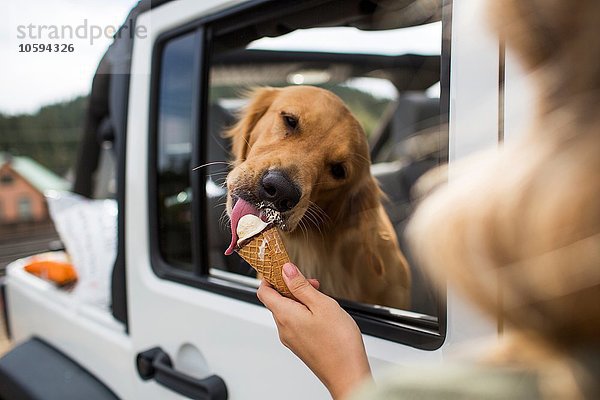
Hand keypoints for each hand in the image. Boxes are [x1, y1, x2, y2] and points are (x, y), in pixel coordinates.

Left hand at [257, 263, 371, 398]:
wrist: (348, 374)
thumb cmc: (338, 343)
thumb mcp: (321, 304)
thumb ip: (301, 286)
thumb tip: (285, 270)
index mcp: (285, 315)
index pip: (263, 291)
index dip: (271, 276)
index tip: (284, 268)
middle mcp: (284, 328)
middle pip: (276, 300)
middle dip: (292, 287)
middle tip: (312, 284)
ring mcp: (291, 339)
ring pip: (288, 311)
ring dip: (300, 300)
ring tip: (321, 299)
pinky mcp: (301, 345)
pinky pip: (295, 323)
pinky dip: (304, 313)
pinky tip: (323, 314)